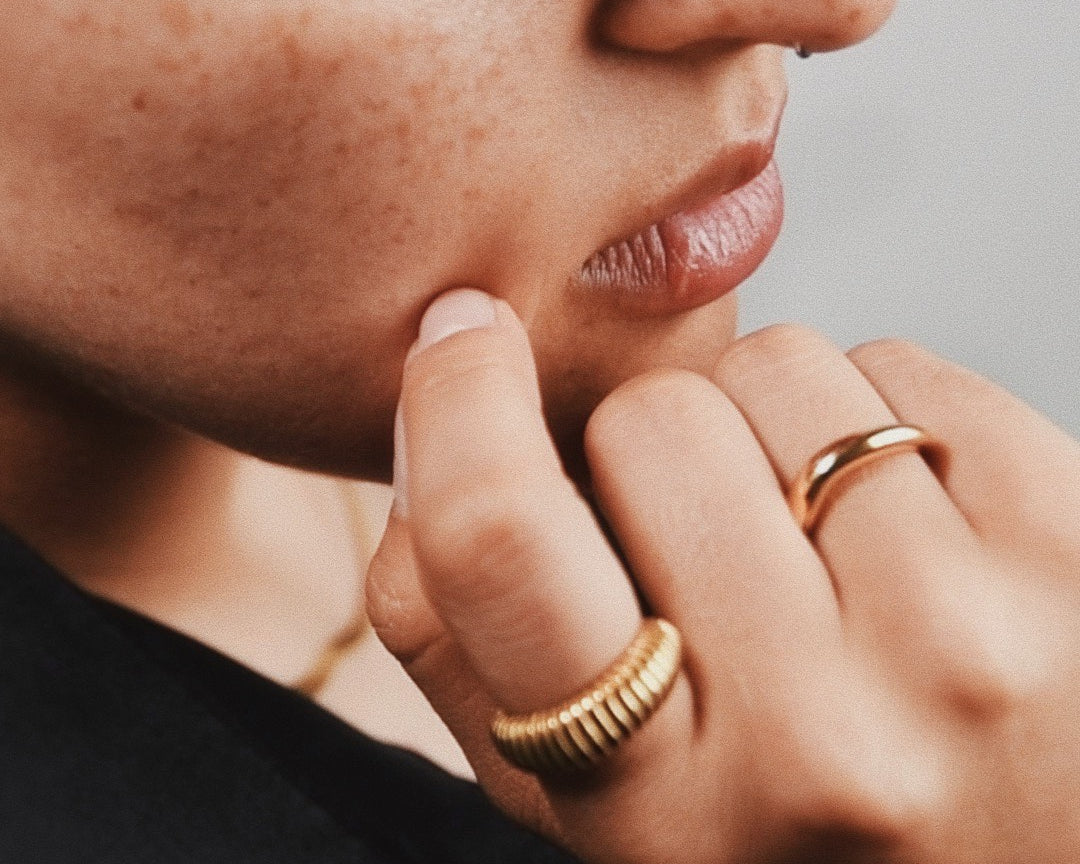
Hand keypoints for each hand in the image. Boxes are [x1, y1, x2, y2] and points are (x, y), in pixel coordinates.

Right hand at [366, 288, 1079, 862]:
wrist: (1033, 862)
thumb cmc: (797, 827)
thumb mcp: (595, 793)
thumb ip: (468, 642)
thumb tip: (430, 443)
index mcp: (660, 806)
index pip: (501, 543)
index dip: (453, 405)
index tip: (458, 342)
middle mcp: (818, 734)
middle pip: (647, 421)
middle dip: (650, 450)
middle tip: (704, 539)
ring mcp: (964, 633)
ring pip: (776, 369)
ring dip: (766, 428)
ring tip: (810, 542)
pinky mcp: (1068, 535)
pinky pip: (897, 366)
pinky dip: (874, 420)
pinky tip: (900, 527)